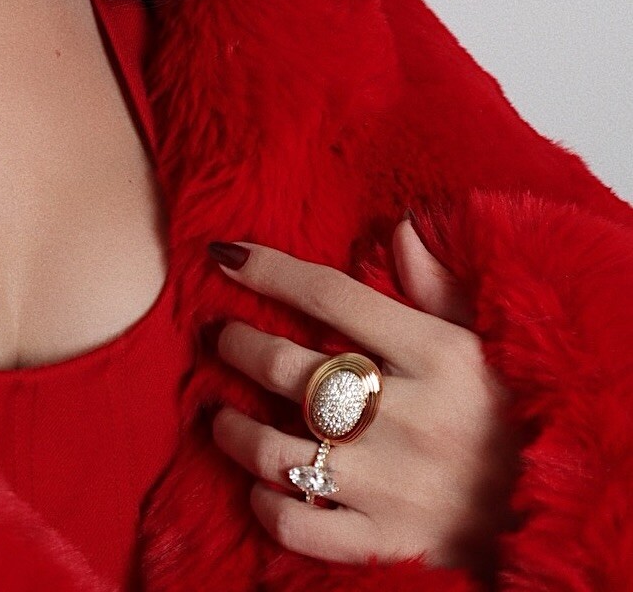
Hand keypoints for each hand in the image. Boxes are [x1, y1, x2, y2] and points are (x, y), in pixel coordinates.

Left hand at [209, 216, 519, 571]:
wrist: (551, 508)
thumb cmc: (508, 412)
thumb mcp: (481, 339)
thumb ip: (435, 284)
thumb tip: (401, 228)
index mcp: (434, 355)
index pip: (329, 294)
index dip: (269, 270)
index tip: (227, 256)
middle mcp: (406, 416)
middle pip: (287, 367)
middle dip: (238, 344)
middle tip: (223, 336)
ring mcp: (390, 485)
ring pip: (275, 449)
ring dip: (232, 427)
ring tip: (220, 413)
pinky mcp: (383, 543)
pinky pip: (297, 525)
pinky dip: (264, 502)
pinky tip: (257, 482)